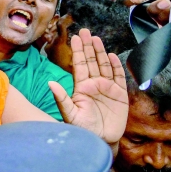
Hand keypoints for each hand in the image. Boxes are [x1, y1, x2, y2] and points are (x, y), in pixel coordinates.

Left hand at [50, 28, 128, 144]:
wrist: (100, 141)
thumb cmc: (82, 129)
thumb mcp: (70, 115)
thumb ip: (62, 99)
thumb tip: (50, 83)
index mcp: (81, 87)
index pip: (79, 65)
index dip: (78, 51)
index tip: (75, 37)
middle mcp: (94, 85)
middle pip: (91, 61)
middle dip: (88, 46)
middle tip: (85, 31)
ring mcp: (107, 89)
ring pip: (104, 66)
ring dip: (101, 52)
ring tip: (96, 39)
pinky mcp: (120, 95)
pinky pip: (118, 78)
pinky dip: (116, 67)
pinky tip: (112, 56)